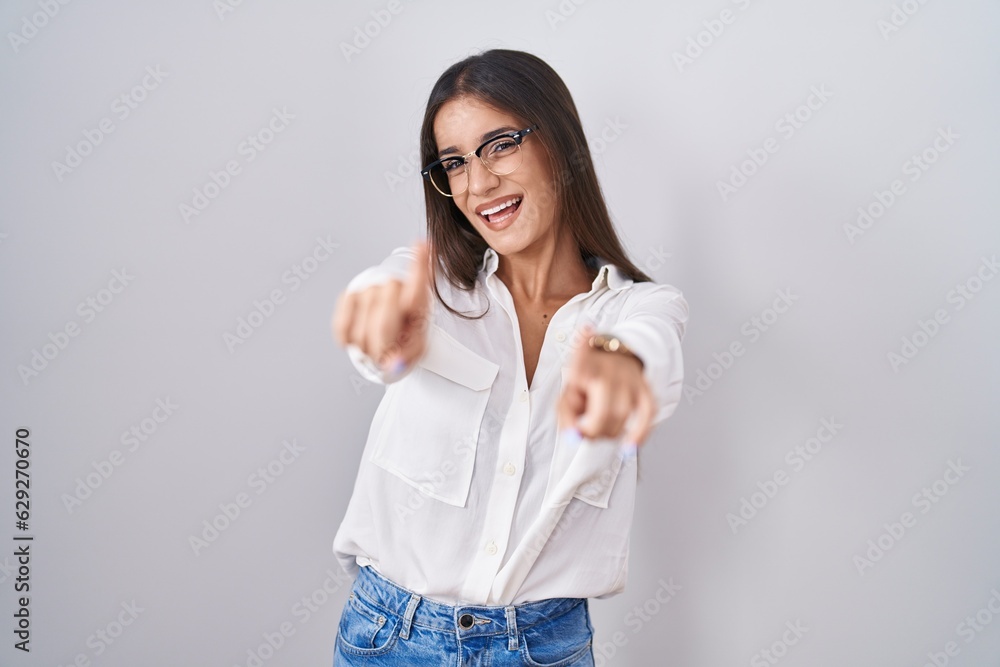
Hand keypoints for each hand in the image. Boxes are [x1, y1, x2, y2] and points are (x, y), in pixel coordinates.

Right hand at [331, 240, 432, 371]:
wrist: (389, 331)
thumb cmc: (405, 336)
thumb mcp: (416, 346)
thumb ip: (406, 356)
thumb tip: (392, 364)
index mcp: (417, 300)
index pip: (419, 283)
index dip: (420, 265)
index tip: (422, 245)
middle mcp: (393, 288)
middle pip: (384, 321)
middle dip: (384, 346)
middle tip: (386, 357)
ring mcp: (370, 289)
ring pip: (362, 329)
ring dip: (367, 348)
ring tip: (376, 348)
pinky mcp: (350, 295)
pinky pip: (343, 324)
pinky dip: (348, 339)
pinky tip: (355, 342)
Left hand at [556, 323, 656, 455]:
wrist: (613, 352)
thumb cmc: (588, 376)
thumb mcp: (568, 389)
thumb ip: (567, 414)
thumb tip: (574, 436)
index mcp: (583, 368)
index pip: (579, 400)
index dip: (578, 422)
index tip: (577, 432)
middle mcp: (608, 371)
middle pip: (604, 412)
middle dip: (596, 431)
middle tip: (590, 433)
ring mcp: (629, 379)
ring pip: (623, 415)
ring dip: (613, 431)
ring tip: (604, 428)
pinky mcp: (645, 387)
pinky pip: (648, 412)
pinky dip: (641, 431)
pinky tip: (631, 444)